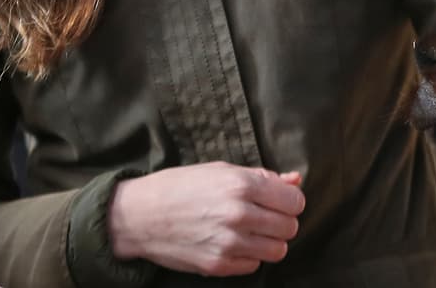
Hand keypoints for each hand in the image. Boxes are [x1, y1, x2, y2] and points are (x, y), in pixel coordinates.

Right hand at [107, 162, 304, 276]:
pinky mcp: (217, 265)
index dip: (290, 201)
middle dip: (282, 221)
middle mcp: (238, 214)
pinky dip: (250, 256)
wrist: (139, 216)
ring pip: (278, 250)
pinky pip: (254, 265)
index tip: (280, 201)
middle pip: (290, 227)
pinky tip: (235, 243)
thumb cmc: (180, 186)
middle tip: (266, 216)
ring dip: (270, 241)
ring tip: (252, 231)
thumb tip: (296, 180)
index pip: (295, 201)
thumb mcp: (221, 170)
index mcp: (241, 185)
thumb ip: (263, 177)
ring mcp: (228, 243)